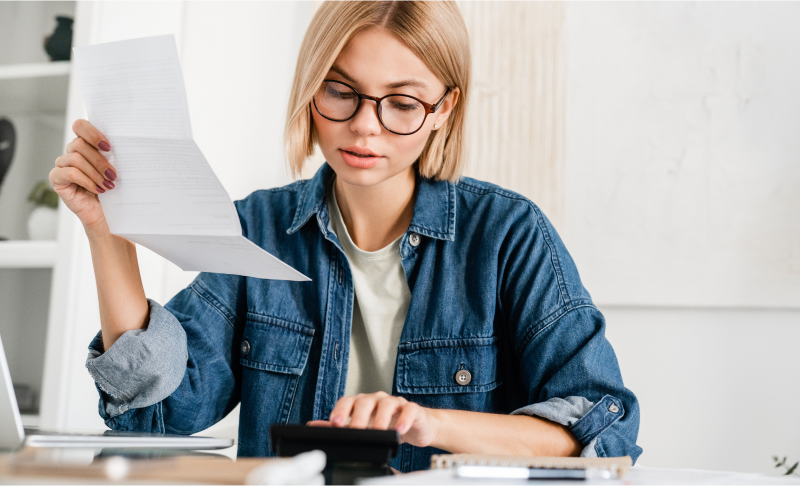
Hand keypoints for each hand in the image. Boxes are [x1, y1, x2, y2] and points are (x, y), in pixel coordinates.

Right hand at [49, 119, 116, 232]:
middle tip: (113, 175)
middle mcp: (71, 151)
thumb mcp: (115, 169)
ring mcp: (62, 164)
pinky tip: (98, 190)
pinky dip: (87, 181)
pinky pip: (70, 173)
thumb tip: (123, 144)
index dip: (92, 133)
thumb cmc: (113, 189)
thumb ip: (112, 155)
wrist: (106, 213)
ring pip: (76, 159)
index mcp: (86, 144)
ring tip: (108, 185)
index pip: (81, 126)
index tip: (108, 147)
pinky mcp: (57, 178)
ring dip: (95, 173)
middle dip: (99, 161)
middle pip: (79, 144)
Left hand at [307, 392, 439, 447]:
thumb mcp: (362, 426)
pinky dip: (404, 419)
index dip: (341, 411)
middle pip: (365, 401)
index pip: (348, 401)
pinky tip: (400, 430)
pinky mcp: (412, 409)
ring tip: (378, 432)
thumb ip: (340, 425)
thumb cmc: (387, 424)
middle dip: (359, 416)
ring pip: (387, 403)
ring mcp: (395, 402)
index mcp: (362, 402)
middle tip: (355, 431)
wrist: (416, 425)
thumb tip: (313, 425)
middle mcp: (377, 399)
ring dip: (381, 418)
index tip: (335, 423)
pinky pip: (409, 409)